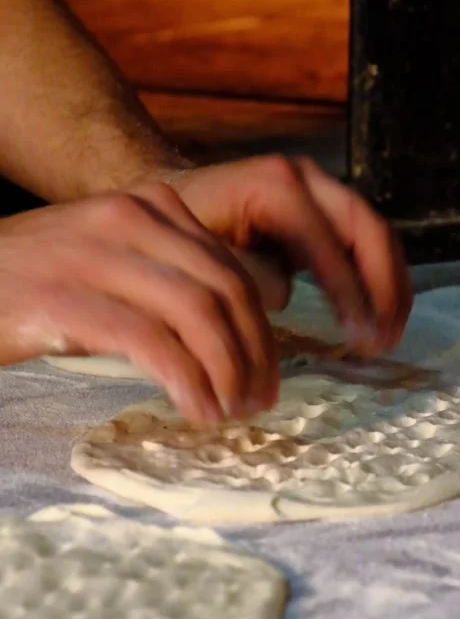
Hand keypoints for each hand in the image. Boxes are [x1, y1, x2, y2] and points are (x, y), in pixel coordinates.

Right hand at [0, 186, 279, 422]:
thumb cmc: (34, 282)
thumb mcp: (110, 262)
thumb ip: (166, 278)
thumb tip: (227, 334)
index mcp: (149, 206)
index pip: (231, 268)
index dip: (261, 330)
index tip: (266, 376)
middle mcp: (130, 217)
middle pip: (226, 290)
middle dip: (255, 354)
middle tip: (258, 402)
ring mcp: (95, 254)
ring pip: (197, 314)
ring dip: (227, 372)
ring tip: (230, 412)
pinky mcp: (64, 299)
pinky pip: (150, 342)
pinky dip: (186, 381)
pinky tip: (197, 411)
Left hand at [155, 156, 412, 355]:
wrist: (170, 196)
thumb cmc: (179, 230)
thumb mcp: (199, 253)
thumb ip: (243, 272)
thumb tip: (284, 295)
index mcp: (274, 186)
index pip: (326, 239)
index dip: (348, 289)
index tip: (359, 334)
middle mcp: (305, 180)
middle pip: (367, 229)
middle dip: (384, 288)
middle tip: (383, 340)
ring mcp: (319, 191)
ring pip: (375, 235)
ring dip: (390, 287)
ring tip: (388, 337)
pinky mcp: (324, 211)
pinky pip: (365, 242)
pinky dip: (378, 280)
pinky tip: (380, 318)